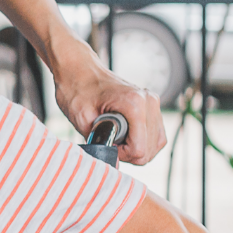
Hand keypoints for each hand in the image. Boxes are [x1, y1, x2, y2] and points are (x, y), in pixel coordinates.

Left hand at [50, 53, 165, 165]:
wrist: (78, 69)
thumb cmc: (76, 90)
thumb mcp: (82, 119)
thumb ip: (99, 142)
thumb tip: (114, 162)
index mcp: (134, 104)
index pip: (140, 149)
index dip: (121, 155)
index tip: (106, 145)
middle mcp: (149, 101)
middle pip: (150, 149)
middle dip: (129, 153)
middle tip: (108, 142)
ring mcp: (152, 102)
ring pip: (156, 143)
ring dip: (138, 148)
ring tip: (116, 140)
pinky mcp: (151, 104)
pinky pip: (155, 133)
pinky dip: (143, 141)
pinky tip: (125, 137)